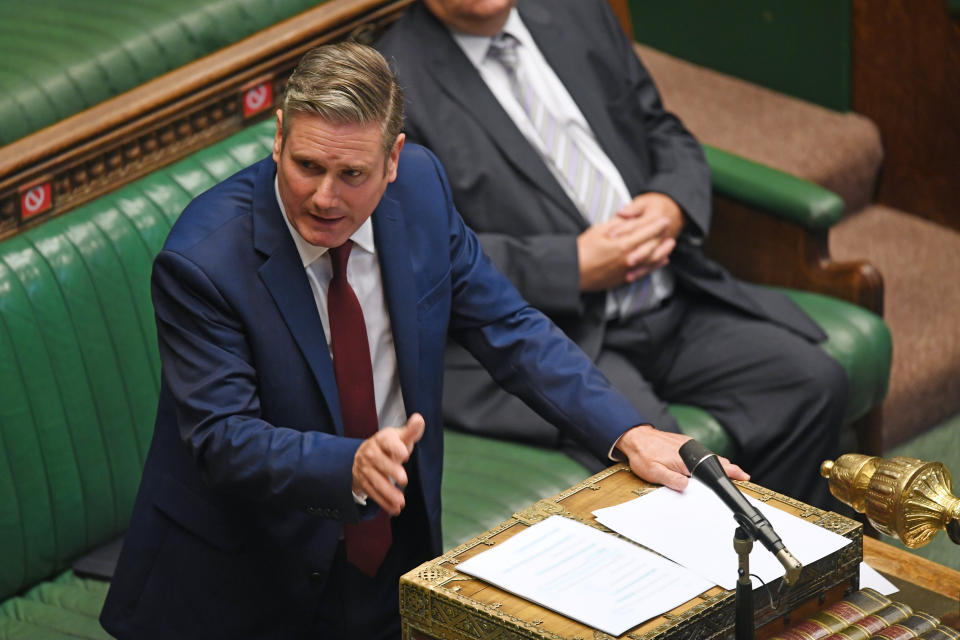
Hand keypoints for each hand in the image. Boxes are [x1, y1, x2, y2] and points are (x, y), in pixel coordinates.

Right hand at [352, 413, 424, 515]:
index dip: (395, 447)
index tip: (404, 454)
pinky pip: (372, 493)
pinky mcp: (363, 482)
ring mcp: (365, 468)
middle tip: (404, 480)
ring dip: (388, 492)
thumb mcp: (400, 437)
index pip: (387, 441)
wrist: (365, 455)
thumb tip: (419, 419)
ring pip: (375, 480)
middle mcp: (370, 453)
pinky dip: (383, 502)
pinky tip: (395, 509)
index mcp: (382, 439)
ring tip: (401, 502)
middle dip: (391, 471)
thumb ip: (411, 431)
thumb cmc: (389, 446)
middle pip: (379, 462)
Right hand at [577, 215, 672, 290]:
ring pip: (651, 261)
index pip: (646, 233)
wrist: (573, 272)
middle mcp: (629, 259)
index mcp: (623, 245)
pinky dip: (655, 266)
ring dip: (663, 252)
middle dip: (662, 237)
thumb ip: (616, 225)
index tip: (664, 220)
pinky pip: (644, 272)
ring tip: (670, 245)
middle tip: (669, 229)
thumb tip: (627, 220)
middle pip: (652, 247)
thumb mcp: (598, 231)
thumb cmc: (582, 251)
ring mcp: (627, 271)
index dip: (657, 226)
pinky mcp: (623, 278)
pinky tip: (660, 261)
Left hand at [615, 193, 684, 281]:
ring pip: (649, 257)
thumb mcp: (645, 202)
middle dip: (634, 253)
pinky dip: (641, 271)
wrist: (673, 212)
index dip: (623, 230)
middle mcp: (660, 233)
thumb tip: (621, 212)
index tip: (610, 235)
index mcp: (655, 217)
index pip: (637, 225)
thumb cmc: (656, 206)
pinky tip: (629, 277)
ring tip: (624, 272)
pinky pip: (651, 265)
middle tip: (622, 259)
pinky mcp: (660, 253)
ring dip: (636, 266)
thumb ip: (633, 209)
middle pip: (646, 245)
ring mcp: (661, 244)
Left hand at [615, 424, 748, 490]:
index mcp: (685, 459)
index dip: (729, 472)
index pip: (712, 467)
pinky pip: (700, 452)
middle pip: (715, 460)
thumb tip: (686, 486)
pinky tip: (710, 464)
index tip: (742, 476)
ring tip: (731, 472)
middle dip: (729, 468)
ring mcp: (687, 445)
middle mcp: (689, 450)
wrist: (635, 437)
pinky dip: (708, 458)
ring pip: (708, 455)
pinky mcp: (683, 443)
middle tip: (742, 476)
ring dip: (719, 463)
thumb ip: (671, 480)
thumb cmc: (643, 455)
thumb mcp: (654, 472)